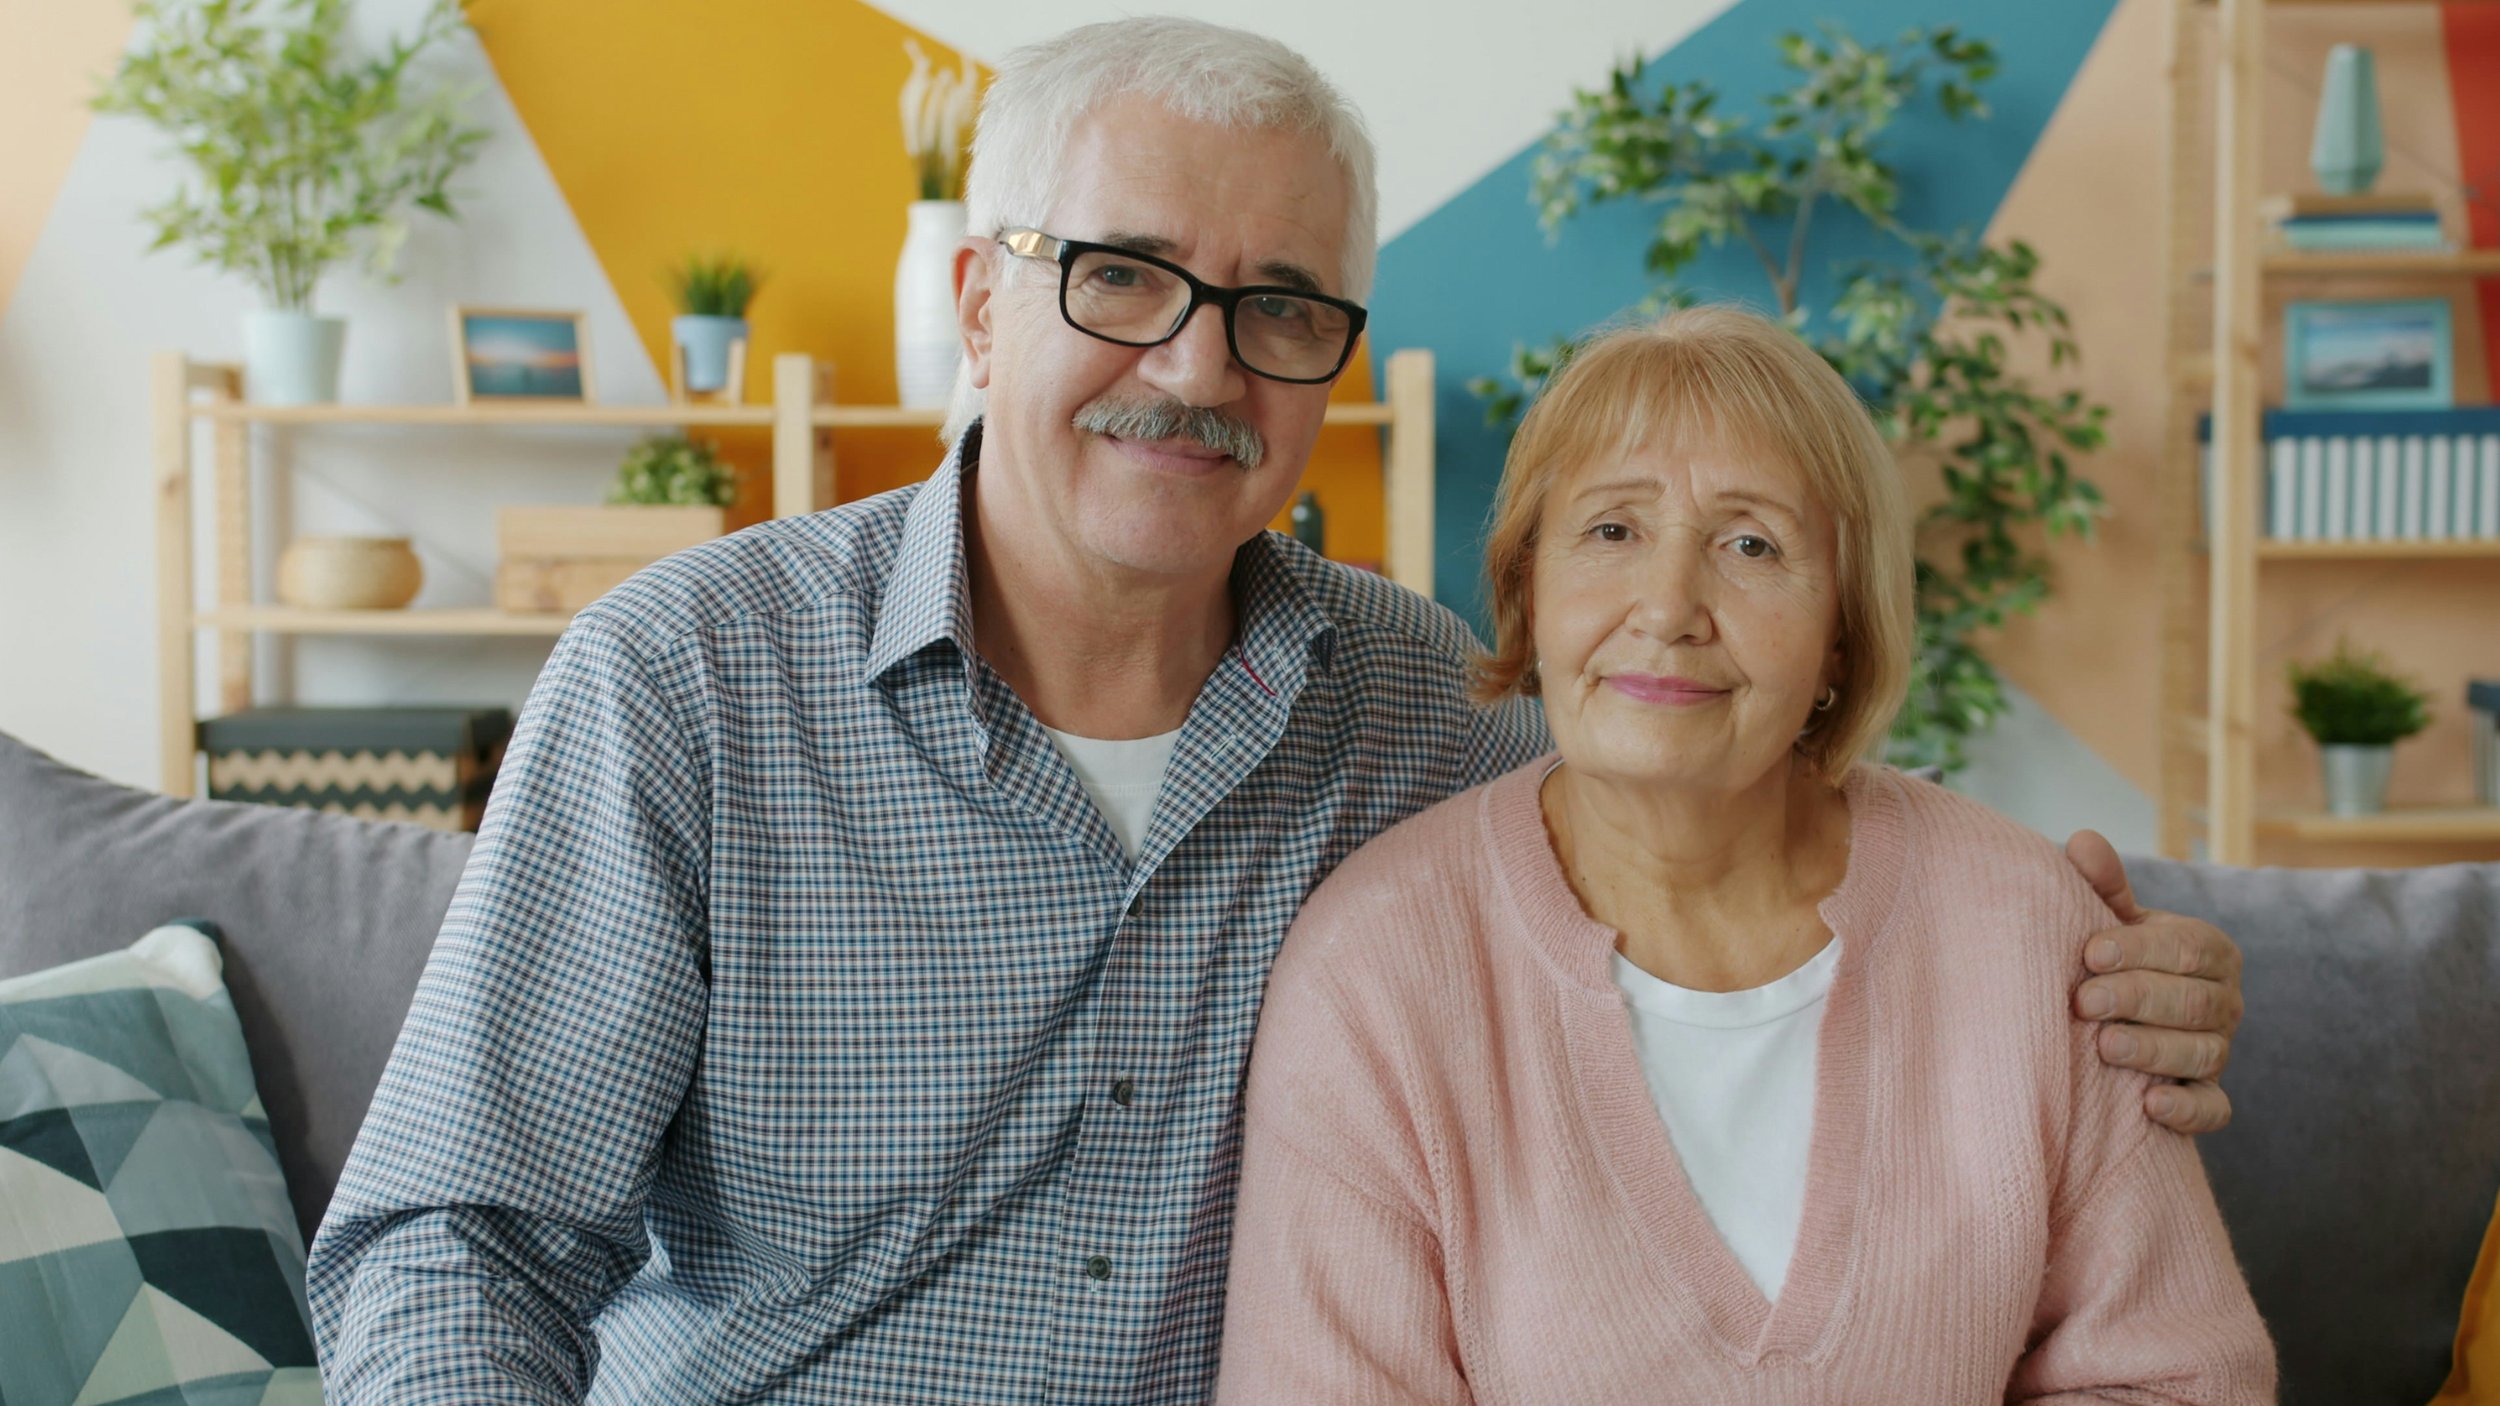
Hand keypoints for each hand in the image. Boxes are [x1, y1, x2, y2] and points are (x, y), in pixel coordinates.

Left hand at [2063, 830, 2245, 1134]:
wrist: (2123, 1018)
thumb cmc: (2118, 961)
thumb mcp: (2113, 922)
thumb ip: (2102, 885)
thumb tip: (2082, 840)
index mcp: (2211, 951)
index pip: (2187, 948)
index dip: (2139, 950)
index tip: (2089, 954)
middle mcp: (2225, 1002)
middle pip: (2193, 1002)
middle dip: (2137, 1000)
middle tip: (2083, 1002)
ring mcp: (2219, 1051)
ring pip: (2201, 1053)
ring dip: (2152, 1051)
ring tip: (2104, 1048)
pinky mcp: (2209, 1097)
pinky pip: (2213, 1110)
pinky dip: (2187, 1110)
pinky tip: (2149, 1104)